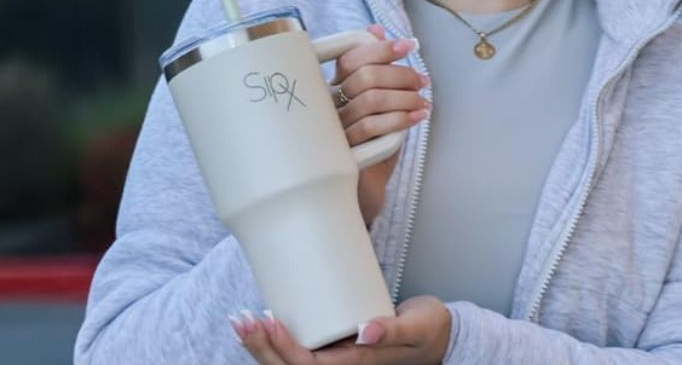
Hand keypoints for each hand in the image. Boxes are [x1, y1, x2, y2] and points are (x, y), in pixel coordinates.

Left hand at [234, 295, 450, 364]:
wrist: (441, 336)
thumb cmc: (430, 331)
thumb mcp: (418, 326)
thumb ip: (393, 330)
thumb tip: (365, 331)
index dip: (284, 348)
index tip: (268, 321)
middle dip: (262, 349)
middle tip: (241, 320)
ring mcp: (337, 361)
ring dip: (263, 347)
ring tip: (241, 322)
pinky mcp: (334, 349)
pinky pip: (299, 353)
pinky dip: (276, 342)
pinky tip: (262, 324)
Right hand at [332, 24, 429, 226]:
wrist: (359, 194)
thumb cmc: (368, 145)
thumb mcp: (377, 104)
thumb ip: (376, 70)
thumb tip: (376, 28)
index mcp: (331, 90)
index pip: (350, 56)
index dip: (381, 47)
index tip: (409, 45)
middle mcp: (326, 109)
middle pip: (363, 77)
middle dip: (400, 75)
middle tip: (422, 82)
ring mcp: (331, 133)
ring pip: (370, 101)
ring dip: (405, 98)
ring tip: (424, 104)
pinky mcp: (342, 155)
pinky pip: (372, 130)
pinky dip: (401, 120)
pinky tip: (417, 119)